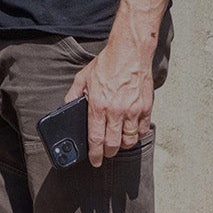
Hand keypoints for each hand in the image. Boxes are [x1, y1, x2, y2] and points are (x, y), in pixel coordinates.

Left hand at [66, 43, 154, 167]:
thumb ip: (74, 95)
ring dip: (122, 145)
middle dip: (108, 153)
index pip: (95, 138)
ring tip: (117, 142)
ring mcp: (133, 110)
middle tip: (105, 154)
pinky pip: (142, 130)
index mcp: (98, 105)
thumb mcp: (83, 77)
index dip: (95, 154)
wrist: (130, 52)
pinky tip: (130, 131)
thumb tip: (67, 107)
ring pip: (129, 140)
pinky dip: (136, 135)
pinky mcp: (145, 107)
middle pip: (113, 144)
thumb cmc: (107, 63)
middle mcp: (116, 110)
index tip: (94, 160)